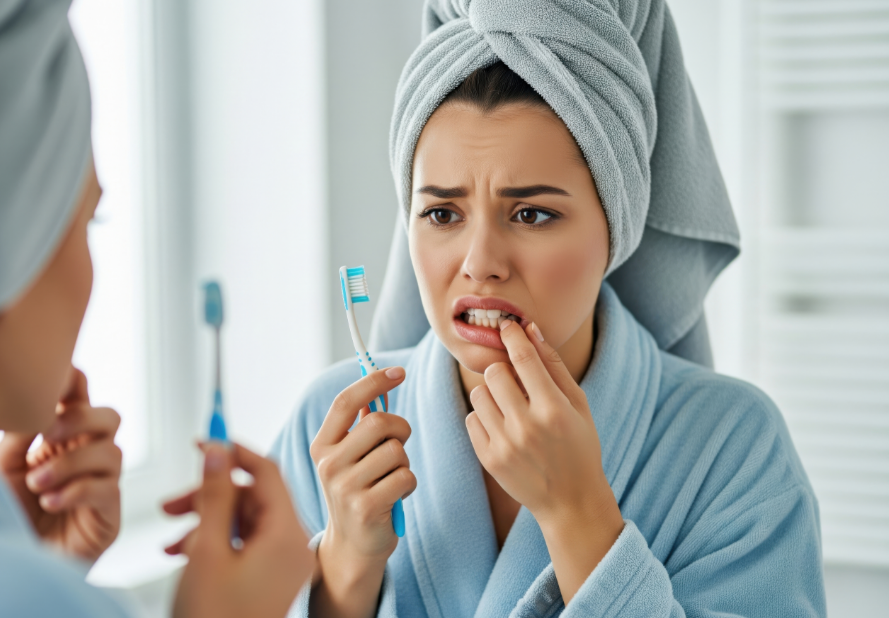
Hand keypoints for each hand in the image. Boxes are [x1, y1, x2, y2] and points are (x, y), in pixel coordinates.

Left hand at [0, 367, 120, 563]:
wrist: (17, 562)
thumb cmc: (10, 518)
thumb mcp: (4, 469)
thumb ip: (20, 435)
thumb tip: (35, 407)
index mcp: (63, 439)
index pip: (79, 398)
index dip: (73, 382)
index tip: (51, 381)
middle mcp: (87, 456)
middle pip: (110, 417)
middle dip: (80, 420)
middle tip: (46, 435)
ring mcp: (103, 483)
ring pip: (112, 452)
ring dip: (70, 464)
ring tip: (36, 484)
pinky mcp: (110, 513)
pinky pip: (107, 489)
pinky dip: (76, 491)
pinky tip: (50, 502)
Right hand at [164, 442, 313, 617]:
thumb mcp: (208, 549)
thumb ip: (215, 494)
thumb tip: (217, 449)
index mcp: (288, 534)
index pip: (267, 471)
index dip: (232, 452)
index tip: (202, 441)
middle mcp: (293, 546)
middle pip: (253, 497)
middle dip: (210, 495)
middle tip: (171, 504)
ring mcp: (283, 565)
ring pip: (245, 521)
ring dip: (206, 521)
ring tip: (171, 538)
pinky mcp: (271, 580)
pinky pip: (246, 545)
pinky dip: (215, 542)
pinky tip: (182, 552)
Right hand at [309, 366, 415, 617]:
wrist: (353, 544)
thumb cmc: (358, 490)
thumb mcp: (350, 456)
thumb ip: (360, 425)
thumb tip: (381, 381)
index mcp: (322, 445)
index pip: (345, 402)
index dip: (373, 381)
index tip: (399, 371)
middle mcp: (328, 464)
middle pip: (378, 423)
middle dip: (400, 428)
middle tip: (400, 442)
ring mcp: (345, 487)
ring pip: (396, 451)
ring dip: (404, 462)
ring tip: (391, 477)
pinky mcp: (366, 507)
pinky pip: (406, 477)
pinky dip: (409, 483)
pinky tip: (395, 496)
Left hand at [465, 320, 622, 602]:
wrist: (571, 501)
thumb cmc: (579, 446)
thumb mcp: (578, 404)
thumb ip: (553, 366)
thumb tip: (530, 329)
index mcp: (553, 409)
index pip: (523, 358)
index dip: (512, 335)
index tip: (507, 326)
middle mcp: (526, 426)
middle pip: (494, 372)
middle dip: (503, 370)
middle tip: (515, 380)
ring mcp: (504, 445)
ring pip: (478, 394)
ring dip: (492, 393)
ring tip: (510, 406)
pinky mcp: (488, 459)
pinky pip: (471, 419)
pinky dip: (484, 417)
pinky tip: (503, 426)